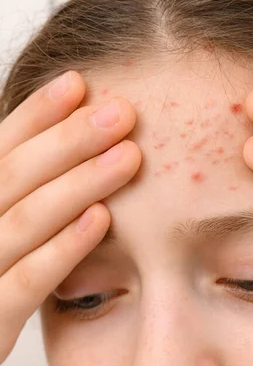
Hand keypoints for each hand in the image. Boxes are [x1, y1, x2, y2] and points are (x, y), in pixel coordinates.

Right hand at [0, 71, 140, 364]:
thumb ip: (21, 197)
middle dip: (68, 140)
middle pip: (14, 175)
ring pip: (24, 220)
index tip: (79, 83)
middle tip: (121, 112)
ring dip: (78, 184)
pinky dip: (63, 248)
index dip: (36, 115)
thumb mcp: (3, 236)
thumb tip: (70, 149)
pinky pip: (27, 282)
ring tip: (128, 157)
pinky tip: (102, 220)